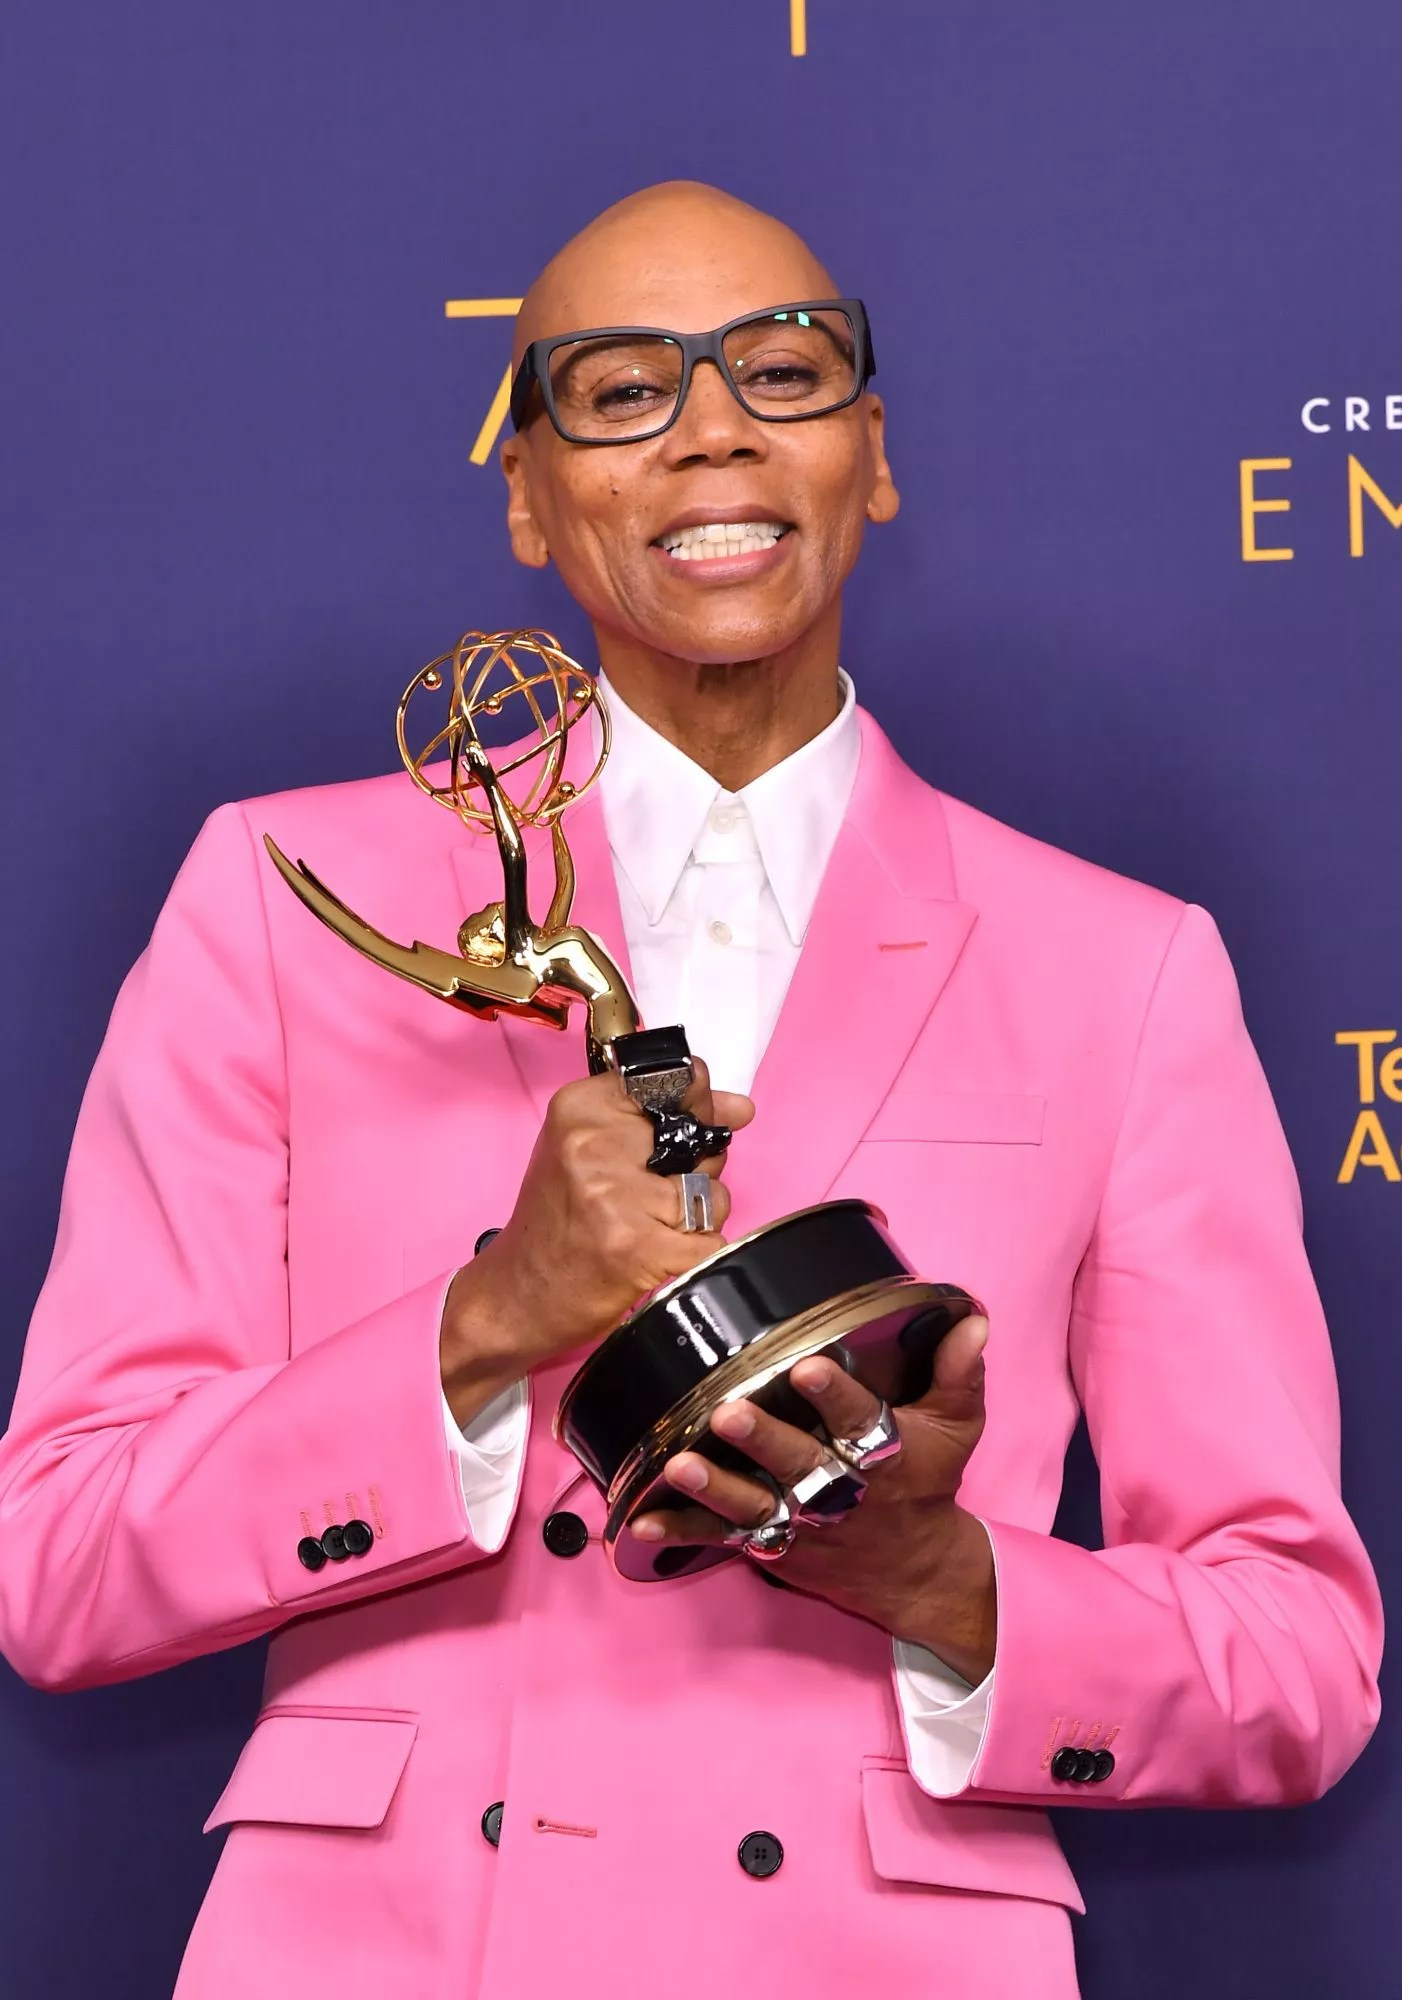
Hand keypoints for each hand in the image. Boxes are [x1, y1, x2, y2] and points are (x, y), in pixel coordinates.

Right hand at [440, 1060, 753, 1420]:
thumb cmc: (556, 1221)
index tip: (691, 1126)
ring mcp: (616, 1196)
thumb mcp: (590, 1148)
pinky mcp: (637, 1248)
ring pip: (713, 1193)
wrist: (515, 1295)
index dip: (699, 1105)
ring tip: (653, 1230)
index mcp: (582, 1108)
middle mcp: (594, 1145)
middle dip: (697, 1168)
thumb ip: (662, 1120)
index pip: (678, 1080)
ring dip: (698, 1218)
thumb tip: (740, 1108)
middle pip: (702, 1139)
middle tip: (650, 1197)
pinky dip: (696, 1255)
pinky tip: (659, 1258)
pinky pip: (709, 1241)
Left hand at [632, 1315, 995, 1683]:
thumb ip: (956, 1370)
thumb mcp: (956, 1429)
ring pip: (751, 1504)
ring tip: (678, 1466)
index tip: (810, 1367)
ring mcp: (799, 1521)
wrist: (915, 1571)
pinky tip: (643, 1522)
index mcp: (882, 1452)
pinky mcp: (771, 1544)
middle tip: (727, 1413)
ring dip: (713, 1487)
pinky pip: (722, 1538)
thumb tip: (972, 1318)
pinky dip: (682, 1531)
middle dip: (761, 1438)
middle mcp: (837, 1489)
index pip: (859, 1418)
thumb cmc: (926, 1485)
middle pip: (796, 1462)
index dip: (835, 1394)